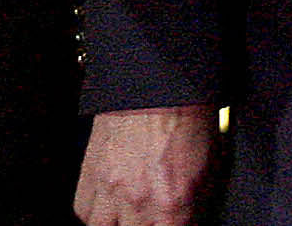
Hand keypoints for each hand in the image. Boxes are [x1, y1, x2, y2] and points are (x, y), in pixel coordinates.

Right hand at [76, 105, 217, 225]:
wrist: (158, 81)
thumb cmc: (186, 114)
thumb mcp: (209, 168)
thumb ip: (195, 204)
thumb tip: (190, 216)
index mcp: (172, 203)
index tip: (172, 223)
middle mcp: (137, 200)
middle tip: (150, 217)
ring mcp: (109, 186)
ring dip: (115, 224)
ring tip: (127, 216)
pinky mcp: (90, 169)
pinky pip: (83, 207)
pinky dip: (95, 210)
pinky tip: (109, 203)